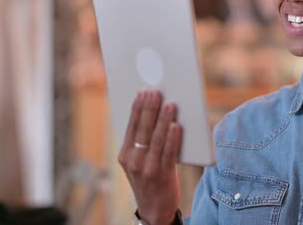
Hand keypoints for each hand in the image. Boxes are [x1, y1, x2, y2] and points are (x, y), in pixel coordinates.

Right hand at [118, 90, 182, 224]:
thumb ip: (143, 142)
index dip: (137, 108)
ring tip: (170, 104)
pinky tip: (176, 126)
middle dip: (150, 109)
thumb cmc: (150, 179)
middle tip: (156, 92)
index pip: (131, 126)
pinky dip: (172, 138)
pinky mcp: (161, 175)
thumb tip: (154, 114)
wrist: (154, 210)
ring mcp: (146, 168)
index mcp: (125, 154)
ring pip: (156, 139)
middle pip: (142, 129)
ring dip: (163, 119)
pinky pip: (168, 153)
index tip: (142, 92)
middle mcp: (133, 161)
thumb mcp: (139, 161)